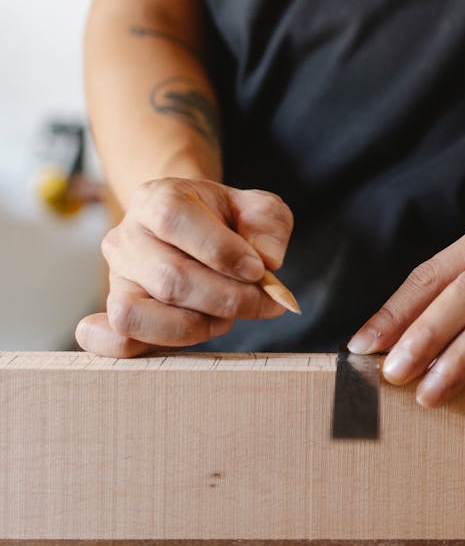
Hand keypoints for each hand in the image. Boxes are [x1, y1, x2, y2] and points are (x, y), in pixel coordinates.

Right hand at [76, 178, 294, 356]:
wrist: (195, 229)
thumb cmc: (225, 220)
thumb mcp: (257, 208)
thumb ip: (268, 224)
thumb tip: (268, 259)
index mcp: (157, 198)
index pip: (174, 219)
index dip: (220, 250)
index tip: (258, 270)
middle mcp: (126, 237)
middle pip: (168, 277)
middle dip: (226, 298)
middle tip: (262, 301)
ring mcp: (118, 278)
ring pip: (138, 315)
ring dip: (194, 325)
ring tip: (225, 317)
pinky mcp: (119, 313)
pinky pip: (115, 341)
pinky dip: (143, 347)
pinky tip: (185, 337)